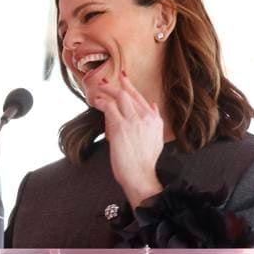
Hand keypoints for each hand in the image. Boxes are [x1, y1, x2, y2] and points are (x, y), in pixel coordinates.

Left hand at [89, 71, 164, 207]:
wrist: (140, 175)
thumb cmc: (145, 162)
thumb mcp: (157, 138)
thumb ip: (155, 120)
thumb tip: (153, 106)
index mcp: (154, 119)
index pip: (140, 97)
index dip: (130, 86)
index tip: (123, 78)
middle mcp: (145, 117)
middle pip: (128, 94)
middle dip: (115, 85)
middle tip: (104, 82)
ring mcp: (133, 120)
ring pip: (119, 97)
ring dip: (106, 91)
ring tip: (97, 90)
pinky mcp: (120, 127)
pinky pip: (109, 107)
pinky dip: (101, 102)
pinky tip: (95, 101)